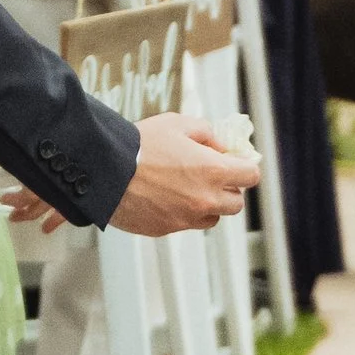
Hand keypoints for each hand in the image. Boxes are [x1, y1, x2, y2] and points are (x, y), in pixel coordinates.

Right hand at [111, 112, 256, 237]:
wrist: (104, 170)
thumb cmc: (140, 145)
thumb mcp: (179, 124)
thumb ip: (207, 134)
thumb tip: (220, 147)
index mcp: (213, 171)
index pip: (251, 176)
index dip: (245, 168)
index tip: (237, 164)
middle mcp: (204, 198)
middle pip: (236, 203)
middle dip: (229, 189)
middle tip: (213, 177)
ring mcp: (185, 218)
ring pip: (213, 218)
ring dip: (209, 205)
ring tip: (189, 189)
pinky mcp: (166, 229)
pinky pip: (185, 224)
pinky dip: (183, 214)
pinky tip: (166, 198)